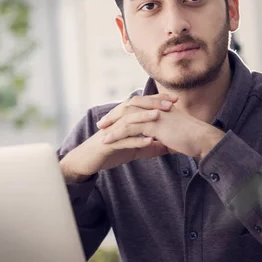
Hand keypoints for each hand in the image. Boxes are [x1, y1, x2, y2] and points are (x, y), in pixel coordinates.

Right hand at [60, 94, 177, 182]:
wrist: (86, 161)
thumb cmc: (109, 152)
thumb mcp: (132, 148)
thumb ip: (148, 146)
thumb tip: (167, 147)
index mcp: (123, 119)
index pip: (141, 104)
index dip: (157, 100)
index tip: (175, 100)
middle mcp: (117, 121)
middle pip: (135, 106)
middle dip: (153, 103)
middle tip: (171, 104)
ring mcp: (111, 131)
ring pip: (128, 120)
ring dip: (144, 117)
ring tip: (159, 115)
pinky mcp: (107, 144)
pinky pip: (123, 140)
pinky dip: (137, 140)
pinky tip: (149, 141)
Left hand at [99, 104, 224, 160]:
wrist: (203, 140)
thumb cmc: (193, 139)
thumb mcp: (176, 133)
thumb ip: (166, 134)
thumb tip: (161, 142)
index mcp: (161, 107)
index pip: (138, 106)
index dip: (124, 112)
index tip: (113, 119)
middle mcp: (156, 107)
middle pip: (129, 107)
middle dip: (114, 115)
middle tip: (102, 123)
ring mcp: (154, 114)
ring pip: (126, 117)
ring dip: (112, 124)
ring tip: (101, 132)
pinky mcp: (153, 124)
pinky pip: (129, 128)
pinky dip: (116, 134)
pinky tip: (108, 140)